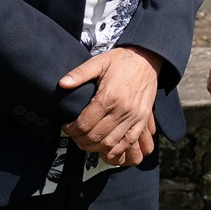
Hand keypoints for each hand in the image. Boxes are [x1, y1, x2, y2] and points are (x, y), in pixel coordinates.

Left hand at [59, 45, 161, 163]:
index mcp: (109, 97)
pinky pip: (128, 142)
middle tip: (74, 135)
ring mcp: (135, 117)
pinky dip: (115, 151)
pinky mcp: (143, 119)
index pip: (84, 124)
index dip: (71, 130)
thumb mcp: (99, 62)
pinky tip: (105, 148)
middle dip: (79, 140)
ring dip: (94, 147)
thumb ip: (80, 73)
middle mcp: (123, 110)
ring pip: (110, 143)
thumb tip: (62, 84)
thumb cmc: (122, 60)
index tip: (66, 126)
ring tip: (86, 141)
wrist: (148, 58)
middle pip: (95, 136)